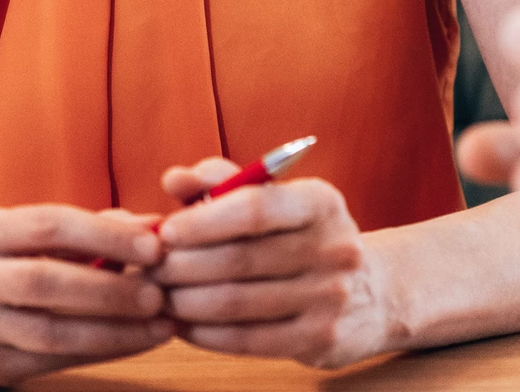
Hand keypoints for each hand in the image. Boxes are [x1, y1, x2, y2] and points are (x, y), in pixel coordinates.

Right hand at [0, 204, 172, 385]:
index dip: (106, 235)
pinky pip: (54, 361)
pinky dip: (102, 351)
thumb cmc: (2, 264)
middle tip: (158, 293)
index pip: (49, 225)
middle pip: (45, 280)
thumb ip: (91, 227)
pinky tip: (135, 342)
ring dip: (113, 329)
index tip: (154, 246)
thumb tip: (155, 225)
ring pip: (51, 331)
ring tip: (158, 323)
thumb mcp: (29, 235)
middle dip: (110, 288)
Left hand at [149, 158, 389, 367]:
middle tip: (149, 270)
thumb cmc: (300, 237)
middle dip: (182, 266)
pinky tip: (182, 325)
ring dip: (185, 302)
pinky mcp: (322, 339)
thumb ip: (223, 182)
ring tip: (158, 297)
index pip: (255, 208)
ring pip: (236, 303)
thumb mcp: (274, 198)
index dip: (202, 220)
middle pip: (238, 260)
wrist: (370, 292)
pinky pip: (247, 340)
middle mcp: (334, 247)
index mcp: (321, 202)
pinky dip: (204, 334)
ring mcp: (332, 296)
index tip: (165, 231)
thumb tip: (174, 179)